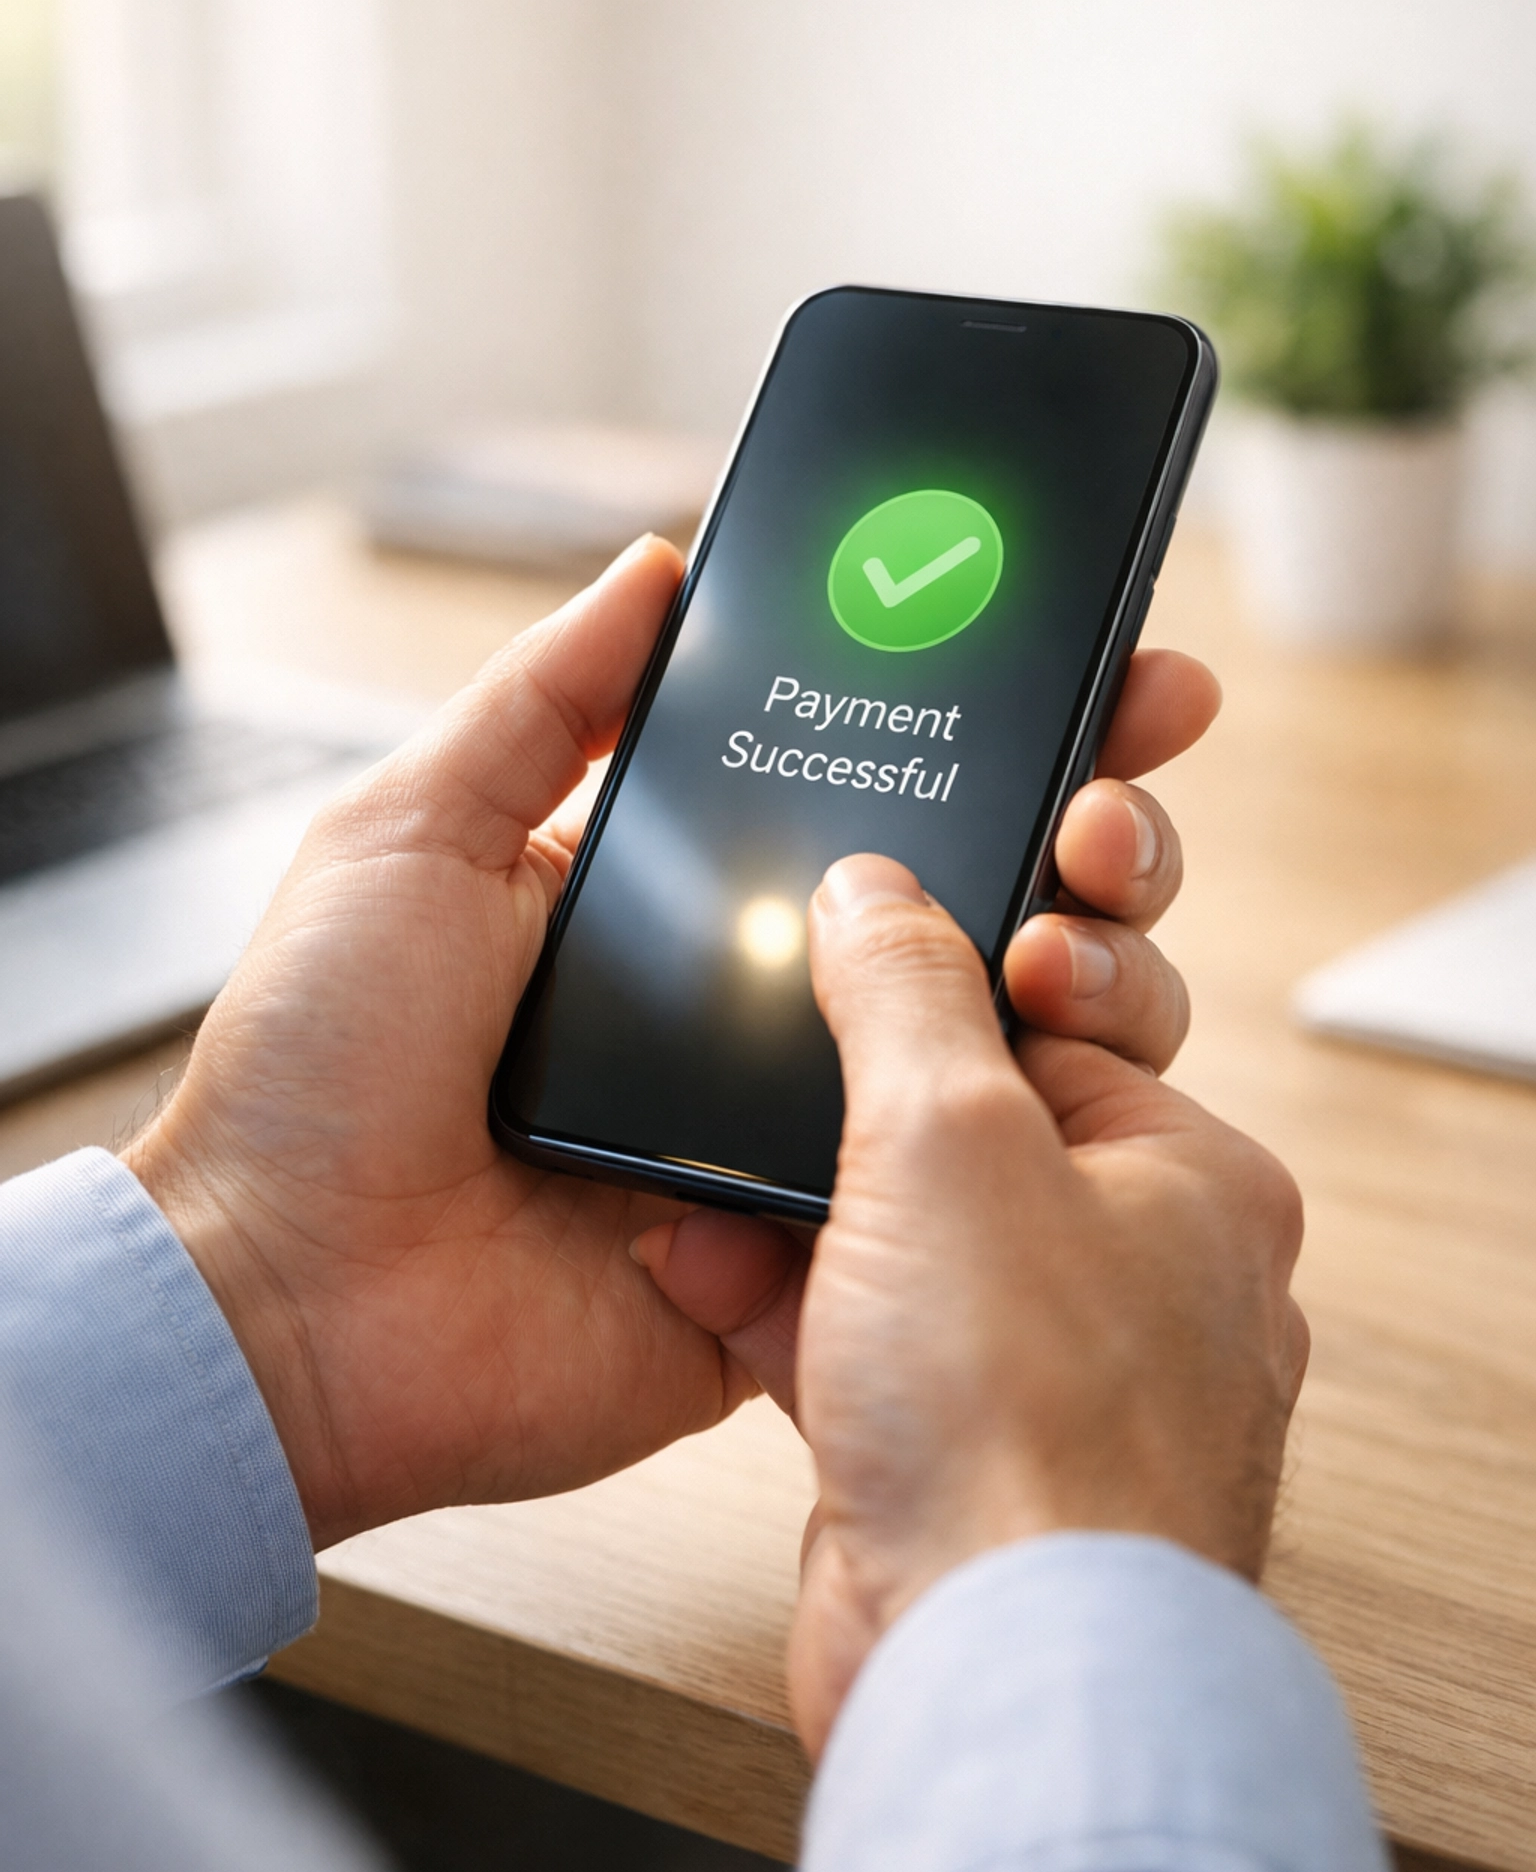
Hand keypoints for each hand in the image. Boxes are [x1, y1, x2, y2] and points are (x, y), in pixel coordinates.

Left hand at [124, 519, 1215, 1555]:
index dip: (994, 722)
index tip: (1101, 662)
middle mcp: (756, 1003)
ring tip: (1081, 924)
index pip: (873, 783)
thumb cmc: (315, 1068)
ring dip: (1089, 975)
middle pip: (975, 905)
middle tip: (1116, 803)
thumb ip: (542, 700)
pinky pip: (950, 1197)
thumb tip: (657, 564)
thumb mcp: (410, 832)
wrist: (288, 1308)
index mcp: (676, 891)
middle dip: (1090, 838)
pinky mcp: (806, 1254)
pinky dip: (1017, 1136)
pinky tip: (1060, 1068)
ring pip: (999, 1046)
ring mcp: (792, 1131)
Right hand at [782, 856, 1305, 1752]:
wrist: (985, 1667)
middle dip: (859, 1102)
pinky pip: (857, 1334)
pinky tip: (703, 1270)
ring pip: (902, 1234)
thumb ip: (906, 990)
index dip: (973, 971)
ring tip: (716, 1174)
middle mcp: (1137, 1274)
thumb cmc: (1030, 1422)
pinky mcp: (953, 1448)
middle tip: (797, 1056)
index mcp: (1192, 1179)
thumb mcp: (951, 1134)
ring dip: (798, 1204)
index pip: (1072, 1023)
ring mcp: (1044, 1369)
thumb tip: (875, 893)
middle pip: (977, 1126)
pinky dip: (779, 1303)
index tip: (891, 937)